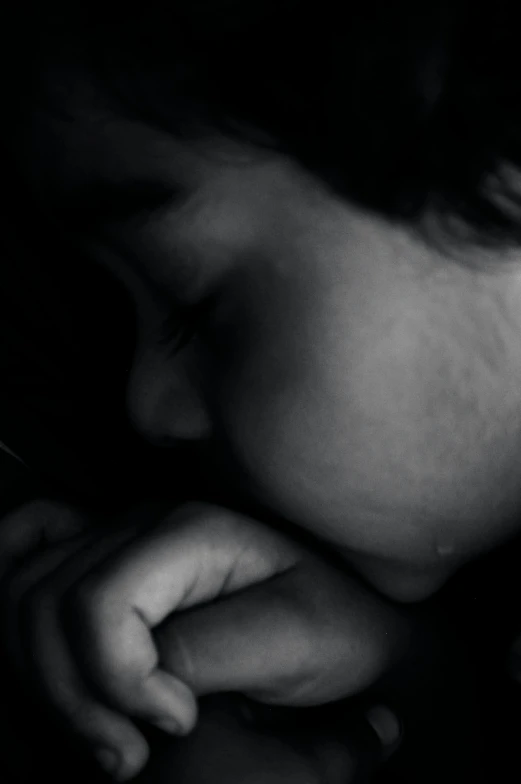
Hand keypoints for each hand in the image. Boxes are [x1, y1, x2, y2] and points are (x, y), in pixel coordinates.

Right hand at [1, 501, 407, 780]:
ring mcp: (119, 539)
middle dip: (70, 693)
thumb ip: (205, 652)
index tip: (175, 720)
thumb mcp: (293, 641)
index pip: (97, 601)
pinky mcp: (110, 564)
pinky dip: (20, 619)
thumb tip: (135, 676)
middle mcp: (142, 523)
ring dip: (42, 677)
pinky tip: (52, 661)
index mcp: (191, 532)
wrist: (352, 614)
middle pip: (42, 602)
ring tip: (106, 732)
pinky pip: (27, 565)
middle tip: (127, 750)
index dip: (116, 677)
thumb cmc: (337, 624)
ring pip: (22, 597)